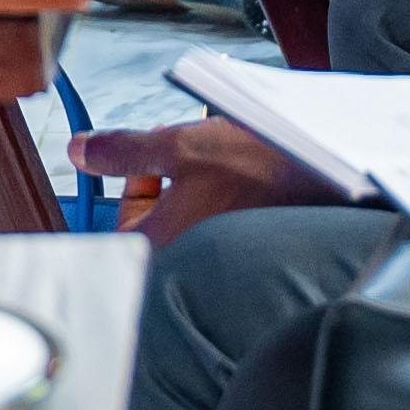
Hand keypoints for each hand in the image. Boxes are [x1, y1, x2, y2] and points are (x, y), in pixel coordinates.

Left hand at [70, 115, 321, 247]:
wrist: (328, 182)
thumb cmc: (258, 172)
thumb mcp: (179, 147)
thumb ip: (123, 150)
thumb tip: (81, 150)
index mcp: (157, 246)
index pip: (116, 222)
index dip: (126, 180)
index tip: (139, 158)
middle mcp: (183, 263)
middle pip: (151, 218)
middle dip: (163, 177)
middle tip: (183, 150)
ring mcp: (212, 259)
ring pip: (184, 215)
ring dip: (192, 181)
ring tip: (215, 152)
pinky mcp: (241, 249)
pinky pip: (214, 220)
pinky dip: (217, 194)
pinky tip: (236, 169)